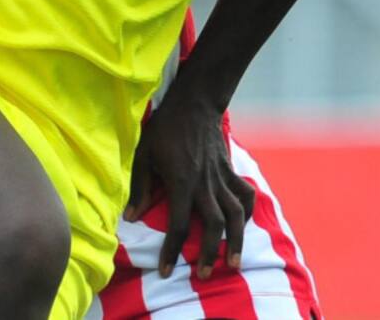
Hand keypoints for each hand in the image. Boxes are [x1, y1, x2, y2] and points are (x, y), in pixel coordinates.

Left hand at [126, 94, 254, 278]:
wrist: (194, 103)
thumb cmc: (164, 128)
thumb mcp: (144, 154)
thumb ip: (140, 187)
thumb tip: (131, 218)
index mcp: (182, 182)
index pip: (179, 225)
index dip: (172, 251)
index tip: (166, 270)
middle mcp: (205, 184)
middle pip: (213, 226)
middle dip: (210, 254)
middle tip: (205, 276)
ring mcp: (221, 178)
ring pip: (236, 214)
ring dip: (237, 241)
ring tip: (234, 263)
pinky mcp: (230, 170)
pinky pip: (244, 194)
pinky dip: (248, 210)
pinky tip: (246, 224)